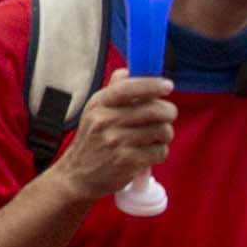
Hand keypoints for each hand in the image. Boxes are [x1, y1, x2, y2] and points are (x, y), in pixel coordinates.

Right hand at [52, 71, 179, 205]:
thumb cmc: (92, 140)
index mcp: (99, 104)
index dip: (151, 85)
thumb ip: (113, 90)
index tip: (167, 85)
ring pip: (161, 131)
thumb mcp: (94, 111)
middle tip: (166, 118)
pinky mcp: (128, 162)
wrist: (77, 175)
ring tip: (155, 138)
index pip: (128, 88)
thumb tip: (129, 71)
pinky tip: (149, 153)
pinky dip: (159, 152)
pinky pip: (160, 151)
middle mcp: (106, 121)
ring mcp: (116, 142)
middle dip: (168, 113)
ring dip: (165, 135)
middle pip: (154, 110)